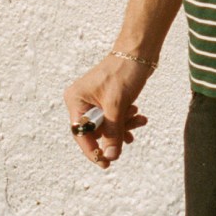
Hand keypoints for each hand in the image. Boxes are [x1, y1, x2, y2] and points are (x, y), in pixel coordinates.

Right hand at [62, 53, 152, 168]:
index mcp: (76, 100)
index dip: (92, 151)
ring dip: (124, 126)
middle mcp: (82, 101)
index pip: (81, 133)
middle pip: (96, 130)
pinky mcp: (108, 98)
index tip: (105, 164)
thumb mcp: (118, 105)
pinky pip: (115, 117)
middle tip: (130, 136)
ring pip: (108, 125)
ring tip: (140, 120)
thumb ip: (113, 132)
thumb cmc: (124, 72)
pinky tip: (139, 117)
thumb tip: (110, 157)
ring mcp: (95, 100)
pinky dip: (126, 120)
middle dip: (114, 133)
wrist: (140, 51)